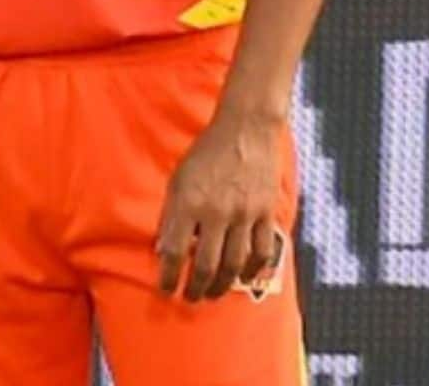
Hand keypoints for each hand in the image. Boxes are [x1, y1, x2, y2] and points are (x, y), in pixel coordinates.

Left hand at [155, 110, 285, 301]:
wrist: (245, 129)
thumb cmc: (205, 152)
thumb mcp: (178, 178)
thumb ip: (171, 213)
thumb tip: (163, 248)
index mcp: (189, 201)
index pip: (174, 250)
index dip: (168, 275)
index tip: (165, 289)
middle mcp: (216, 212)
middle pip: (205, 264)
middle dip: (195, 288)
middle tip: (189, 298)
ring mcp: (244, 214)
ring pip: (233, 264)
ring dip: (221, 285)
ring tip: (212, 294)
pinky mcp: (265, 213)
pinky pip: (261, 252)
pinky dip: (253, 270)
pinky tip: (244, 278)